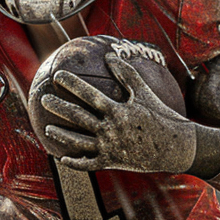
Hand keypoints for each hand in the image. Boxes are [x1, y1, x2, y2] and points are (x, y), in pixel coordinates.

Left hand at [40, 54, 196, 173]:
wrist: (177, 148)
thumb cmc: (161, 117)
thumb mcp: (145, 94)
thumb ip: (126, 74)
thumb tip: (109, 55)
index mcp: (118, 111)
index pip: (89, 94)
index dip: (71, 84)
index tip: (57, 75)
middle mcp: (111, 129)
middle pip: (77, 117)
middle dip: (58, 107)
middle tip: (42, 99)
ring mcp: (110, 147)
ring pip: (78, 141)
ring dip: (61, 135)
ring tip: (47, 127)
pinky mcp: (112, 162)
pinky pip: (88, 163)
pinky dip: (74, 162)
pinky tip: (62, 157)